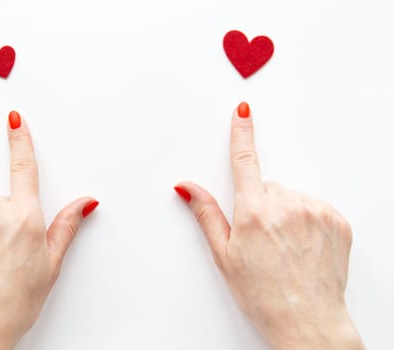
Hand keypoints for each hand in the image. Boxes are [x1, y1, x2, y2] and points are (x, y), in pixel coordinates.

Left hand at [0, 111, 98, 349]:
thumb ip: (66, 226)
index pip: (24, 169)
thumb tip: (86, 202)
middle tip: (4, 256)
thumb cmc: (12, 305)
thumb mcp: (49, 266)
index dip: (21, 141)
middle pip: (1, 203)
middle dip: (5, 222)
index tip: (15, 119)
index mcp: (24, 219)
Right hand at [175, 103, 364, 349]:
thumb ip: (206, 213)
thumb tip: (186, 187)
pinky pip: (315, 205)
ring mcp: (316, 211)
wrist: (306, 320)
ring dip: (286, 213)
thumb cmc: (262, 293)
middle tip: (262, 238)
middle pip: (268, 186)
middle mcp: (287, 205)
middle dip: (261, 204)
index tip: (242, 111)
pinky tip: (303, 245)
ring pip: (292, 196)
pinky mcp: (337, 219)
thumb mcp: (224, 254)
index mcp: (254, 212)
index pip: (244, 161)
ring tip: (285, 246)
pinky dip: (308, 219)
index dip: (241, 133)